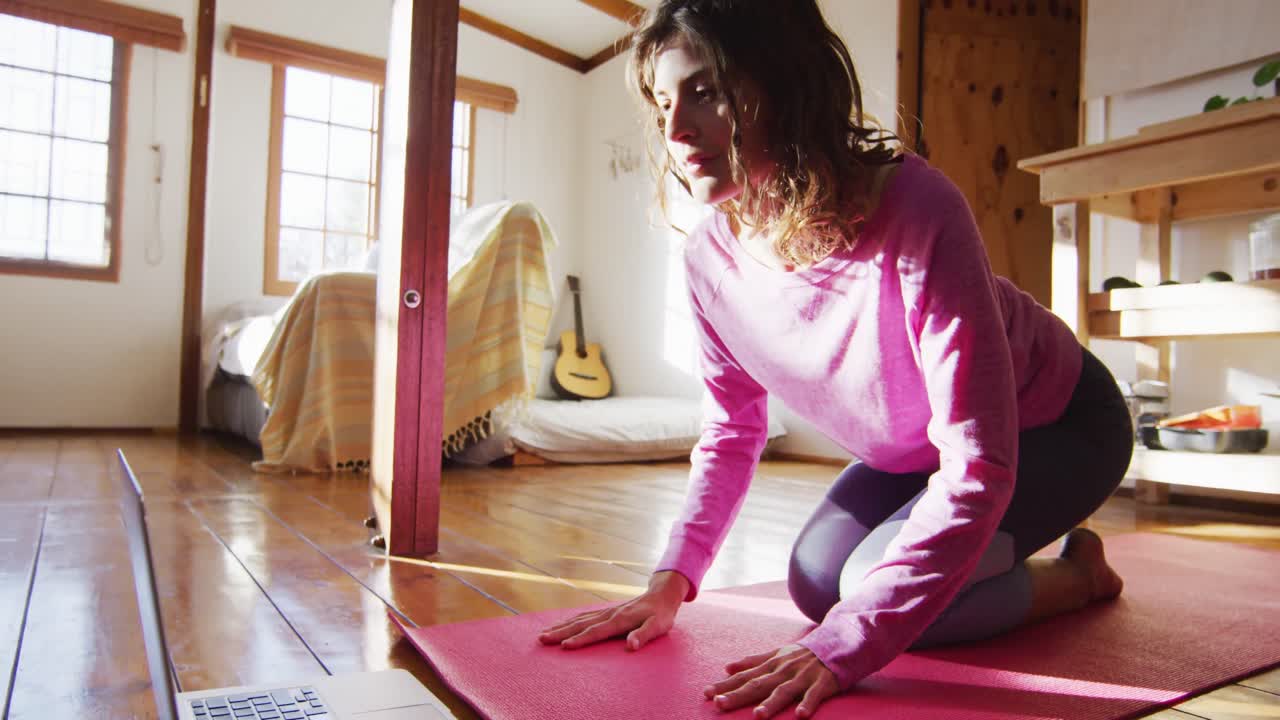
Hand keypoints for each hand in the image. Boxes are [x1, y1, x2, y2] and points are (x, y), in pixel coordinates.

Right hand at [537, 571, 688, 650]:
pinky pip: (583, 617)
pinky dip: (569, 621)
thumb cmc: (661, 615)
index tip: (564, 646)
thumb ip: (644, 635)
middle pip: (581, 624)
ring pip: (579, 619)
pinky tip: (560, 625)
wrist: (660, 595)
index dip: (581, 640)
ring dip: (561, 626)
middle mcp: (609, 614)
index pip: (597, 631)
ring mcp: (605, 612)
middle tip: (542, 639)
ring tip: (543, 633)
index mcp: (621, 620)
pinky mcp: (605, 612)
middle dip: (561, 632)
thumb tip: (631, 646)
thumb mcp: (658, 626)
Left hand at [705, 644, 838, 718]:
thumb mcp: (776, 654)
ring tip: (757, 715)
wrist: (837, 642)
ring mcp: (803, 676)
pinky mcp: (823, 683)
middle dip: (738, 695)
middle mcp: (784, 670)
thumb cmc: (803, 654)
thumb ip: (752, 661)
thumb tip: (727, 668)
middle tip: (719, 703)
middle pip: (758, 684)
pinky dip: (808, 704)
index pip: (745, 676)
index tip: (706, 693)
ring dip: (771, 703)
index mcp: (772, 664)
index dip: (726, 685)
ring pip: (785, 691)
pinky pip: (815, 695)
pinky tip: (800, 715)